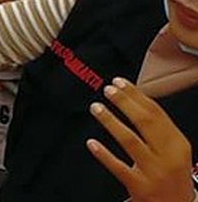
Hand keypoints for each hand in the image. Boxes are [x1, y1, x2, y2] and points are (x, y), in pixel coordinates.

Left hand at [87, 77, 195, 201]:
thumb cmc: (172, 173)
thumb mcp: (174, 149)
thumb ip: (158, 128)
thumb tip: (134, 98)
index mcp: (178, 144)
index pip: (157, 113)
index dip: (137, 95)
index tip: (120, 82)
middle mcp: (168, 156)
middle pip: (145, 123)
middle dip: (125, 103)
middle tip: (108, 90)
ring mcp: (154, 172)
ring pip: (130, 141)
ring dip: (111, 122)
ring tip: (96, 107)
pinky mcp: (139, 187)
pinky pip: (118, 167)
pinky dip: (103, 154)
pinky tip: (91, 143)